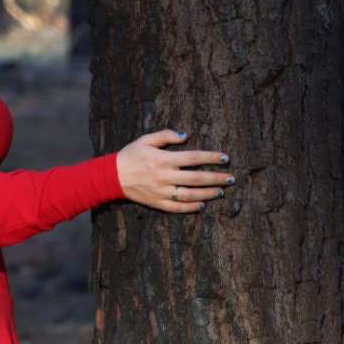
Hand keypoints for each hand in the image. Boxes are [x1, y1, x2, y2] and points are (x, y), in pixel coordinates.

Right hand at [115, 130, 231, 212]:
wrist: (112, 176)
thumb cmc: (130, 155)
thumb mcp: (146, 140)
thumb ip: (166, 136)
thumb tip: (186, 136)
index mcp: (163, 159)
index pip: (193, 158)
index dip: (211, 158)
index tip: (225, 158)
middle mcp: (164, 177)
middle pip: (197, 178)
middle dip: (216, 178)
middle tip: (231, 178)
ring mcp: (161, 192)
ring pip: (190, 195)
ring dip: (208, 194)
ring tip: (221, 191)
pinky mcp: (157, 203)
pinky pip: (177, 208)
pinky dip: (191, 208)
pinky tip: (203, 205)